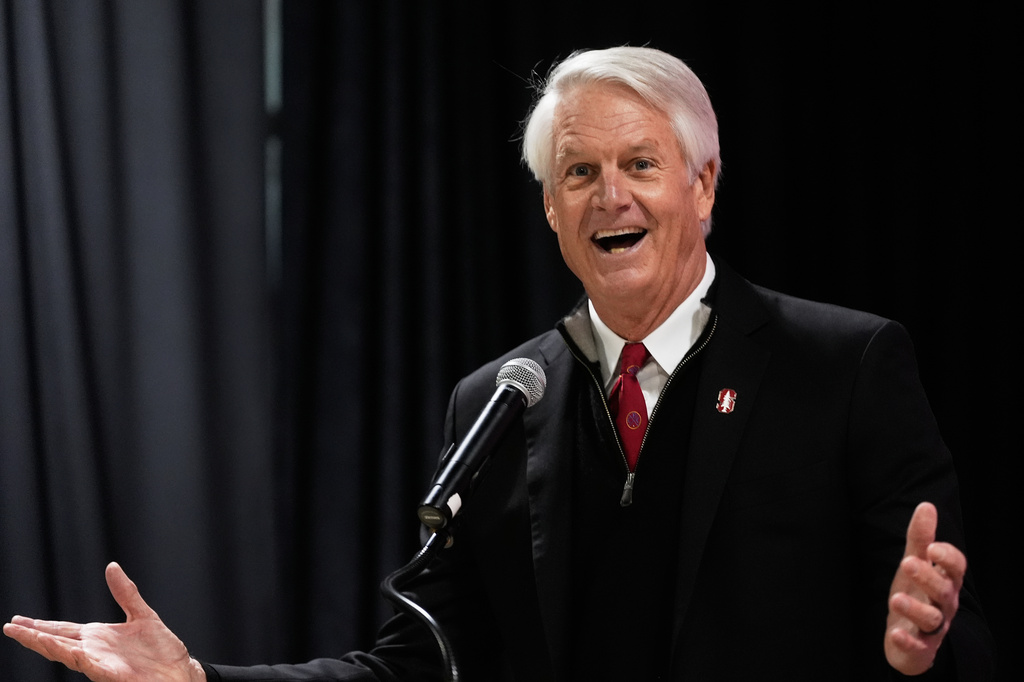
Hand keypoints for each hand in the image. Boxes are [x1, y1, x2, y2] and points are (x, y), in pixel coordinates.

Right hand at [3, 562, 205, 681]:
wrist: (180, 672)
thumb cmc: (161, 650)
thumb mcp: (143, 614)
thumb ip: (125, 593)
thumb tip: (111, 567)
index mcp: (98, 637)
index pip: (62, 630)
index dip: (40, 626)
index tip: (18, 621)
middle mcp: (95, 651)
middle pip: (57, 642)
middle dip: (33, 635)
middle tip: (9, 627)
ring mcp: (101, 664)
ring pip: (66, 654)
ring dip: (45, 645)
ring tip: (24, 636)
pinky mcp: (112, 675)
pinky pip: (90, 666)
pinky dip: (76, 658)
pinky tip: (64, 650)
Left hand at [884, 502, 964, 674]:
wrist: (909, 637)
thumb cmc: (916, 593)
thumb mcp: (915, 563)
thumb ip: (920, 538)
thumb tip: (926, 505)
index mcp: (945, 581)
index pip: (956, 568)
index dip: (947, 557)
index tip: (932, 547)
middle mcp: (944, 604)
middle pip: (944, 591)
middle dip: (928, 578)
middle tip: (907, 563)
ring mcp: (934, 627)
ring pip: (932, 619)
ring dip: (915, 609)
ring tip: (895, 598)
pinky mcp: (921, 647)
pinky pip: (918, 646)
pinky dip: (908, 641)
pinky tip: (895, 633)